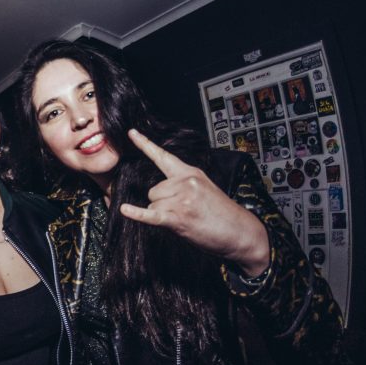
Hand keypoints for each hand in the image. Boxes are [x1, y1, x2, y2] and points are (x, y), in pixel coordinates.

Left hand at [119, 129, 269, 275]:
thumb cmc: (222, 213)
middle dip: (161, 203)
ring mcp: (181, 199)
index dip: (145, 144)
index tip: (131, 132)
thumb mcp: (204, 189)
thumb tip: (161, 192)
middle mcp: (185, 182)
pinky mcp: (178, 217)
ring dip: (163, 215)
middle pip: (153, 190)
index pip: (163, 156)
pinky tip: (125, 210)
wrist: (240, 232)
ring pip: (153, 204)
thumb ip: (182, 185)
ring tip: (185, 219)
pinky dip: (137, 214)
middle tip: (184, 212)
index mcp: (191, 173)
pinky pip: (151, 214)